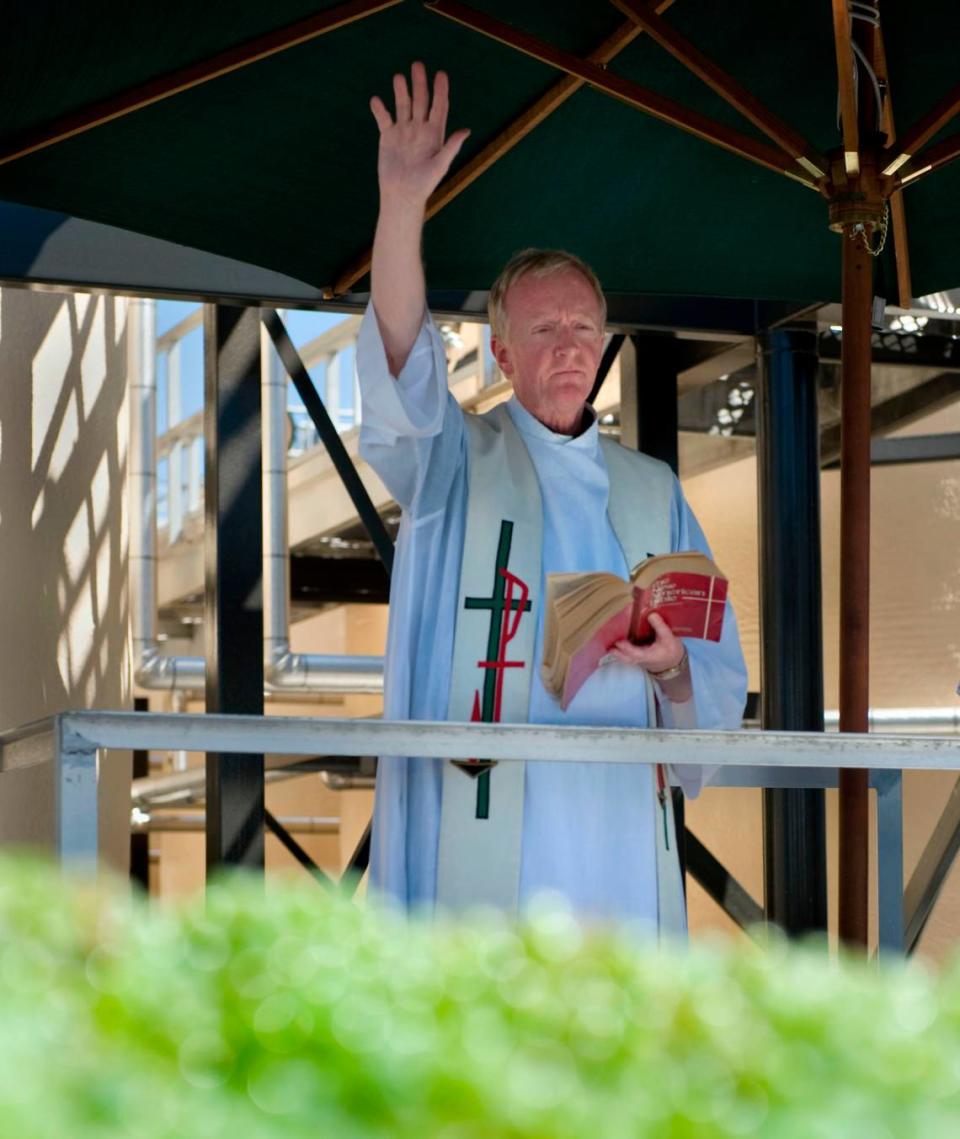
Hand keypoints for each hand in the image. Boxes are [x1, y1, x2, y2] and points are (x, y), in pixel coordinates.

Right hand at [370, 62, 469, 209]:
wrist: (402, 195)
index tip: (441, 74)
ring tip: (398, 77)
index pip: (439, 107)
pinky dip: (379, 109)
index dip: (440, 91)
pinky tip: (376, 100)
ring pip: (402, 105)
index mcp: (434, 134)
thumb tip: (466, 130)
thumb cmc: (423, 185)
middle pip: (420, 101)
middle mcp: (419, 129)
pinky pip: (383, 119)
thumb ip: (451, 147)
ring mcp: (403, 131)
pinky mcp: (388, 137)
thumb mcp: (440, 166)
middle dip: (420, 83)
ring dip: (400, 91)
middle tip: (418, 65)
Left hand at [608, 613, 683, 673]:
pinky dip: (620, 650)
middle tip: (608, 644)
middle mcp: (641, 659)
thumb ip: (660, 626)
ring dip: (616, 652)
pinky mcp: (637, 657)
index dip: (627, 648)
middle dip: (617, 652)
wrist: (673, 663)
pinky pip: (626, 655)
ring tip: (608, 642)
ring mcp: (638, 659)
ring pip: (625, 658)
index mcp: (649, 655)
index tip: (619, 641)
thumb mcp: (669, 638)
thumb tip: (651, 614)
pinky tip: (615, 642)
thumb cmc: (671, 651)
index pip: (636, 653)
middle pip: (626, 658)